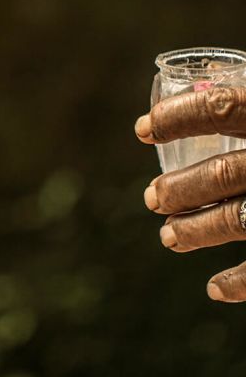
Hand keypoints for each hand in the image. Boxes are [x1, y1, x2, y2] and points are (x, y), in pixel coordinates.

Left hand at [135, 86, 245, 301]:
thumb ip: (245, 111)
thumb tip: (190, 87)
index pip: (222, 106)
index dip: (176, 117)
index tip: (140, 130)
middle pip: (224, 172)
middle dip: (180, 188)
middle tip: (151, 199)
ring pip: (239, 218)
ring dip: (196, 231)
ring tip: (169, 237)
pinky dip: (239, 282)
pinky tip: (214, 289)